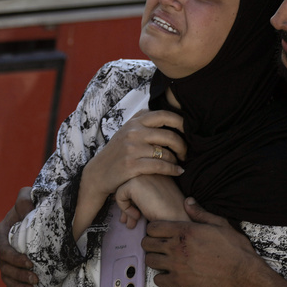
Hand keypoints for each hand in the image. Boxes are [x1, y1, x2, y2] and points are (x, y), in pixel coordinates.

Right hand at [0, 187, 36, 286]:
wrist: (38, 214)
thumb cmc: (31, 203)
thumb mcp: (27, 196)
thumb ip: (24, 199)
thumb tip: (26, 210)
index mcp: (1, 233)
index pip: (4, 250)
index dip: (15, 259)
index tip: (30, 263)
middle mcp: (2, 247)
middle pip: (5, 267)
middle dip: (19, 275)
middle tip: (35, 280)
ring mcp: (6, 259)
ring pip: (7, 276)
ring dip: (18, 285)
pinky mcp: (13, 266)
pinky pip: (9, 282)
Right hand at [74, 110, 186, 239]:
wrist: (98, 173)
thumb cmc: (117, 152)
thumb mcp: (126, 131)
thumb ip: (142, 122)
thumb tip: (163, 113)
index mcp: (134, 122)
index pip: (164, 115)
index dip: (181, 122)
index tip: (189, 131)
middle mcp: (133, 133)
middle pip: (169, 136)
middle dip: (183, 145)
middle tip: (186, 153)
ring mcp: (132, 149)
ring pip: (166, 153)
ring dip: (177, 160)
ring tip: (179, 163)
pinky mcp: (132, 165)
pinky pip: (160, 166)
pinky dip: (172, 169)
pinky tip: (178, 171)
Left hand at [115, 174, 187, 225]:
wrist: (178, 218)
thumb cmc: (171, 213)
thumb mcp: (156, 199)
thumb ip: (142, 196)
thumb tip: (120, 203)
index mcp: (156, 169)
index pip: (135, 180)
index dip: (133, 199)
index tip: (137, 214)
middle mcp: (149, 167)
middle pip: (126, 183)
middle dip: (126, 204)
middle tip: (130, 221)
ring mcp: (142, 173)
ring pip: (120, 187)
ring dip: (125, 208)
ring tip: (133, 222)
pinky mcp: (135, 183)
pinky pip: (119, 195)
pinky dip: (125, 209)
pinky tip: (137, 216)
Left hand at [143, 199, 259, 286]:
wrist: (242, 273)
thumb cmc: (234, 248)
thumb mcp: (220, 224)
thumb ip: (200, 213)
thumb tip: (188, 201)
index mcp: (185, 231)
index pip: (153, 227)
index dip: (154, 229)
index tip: (159, 232)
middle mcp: (177, 247)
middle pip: (147, 243)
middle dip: (150, 243)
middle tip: (159, 245)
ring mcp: (176, 266)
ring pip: (150, 261)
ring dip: (154, 259)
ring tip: (163, 259)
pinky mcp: (180, 282)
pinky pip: (158, 280)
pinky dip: (162, 278)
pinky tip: (170, 274)